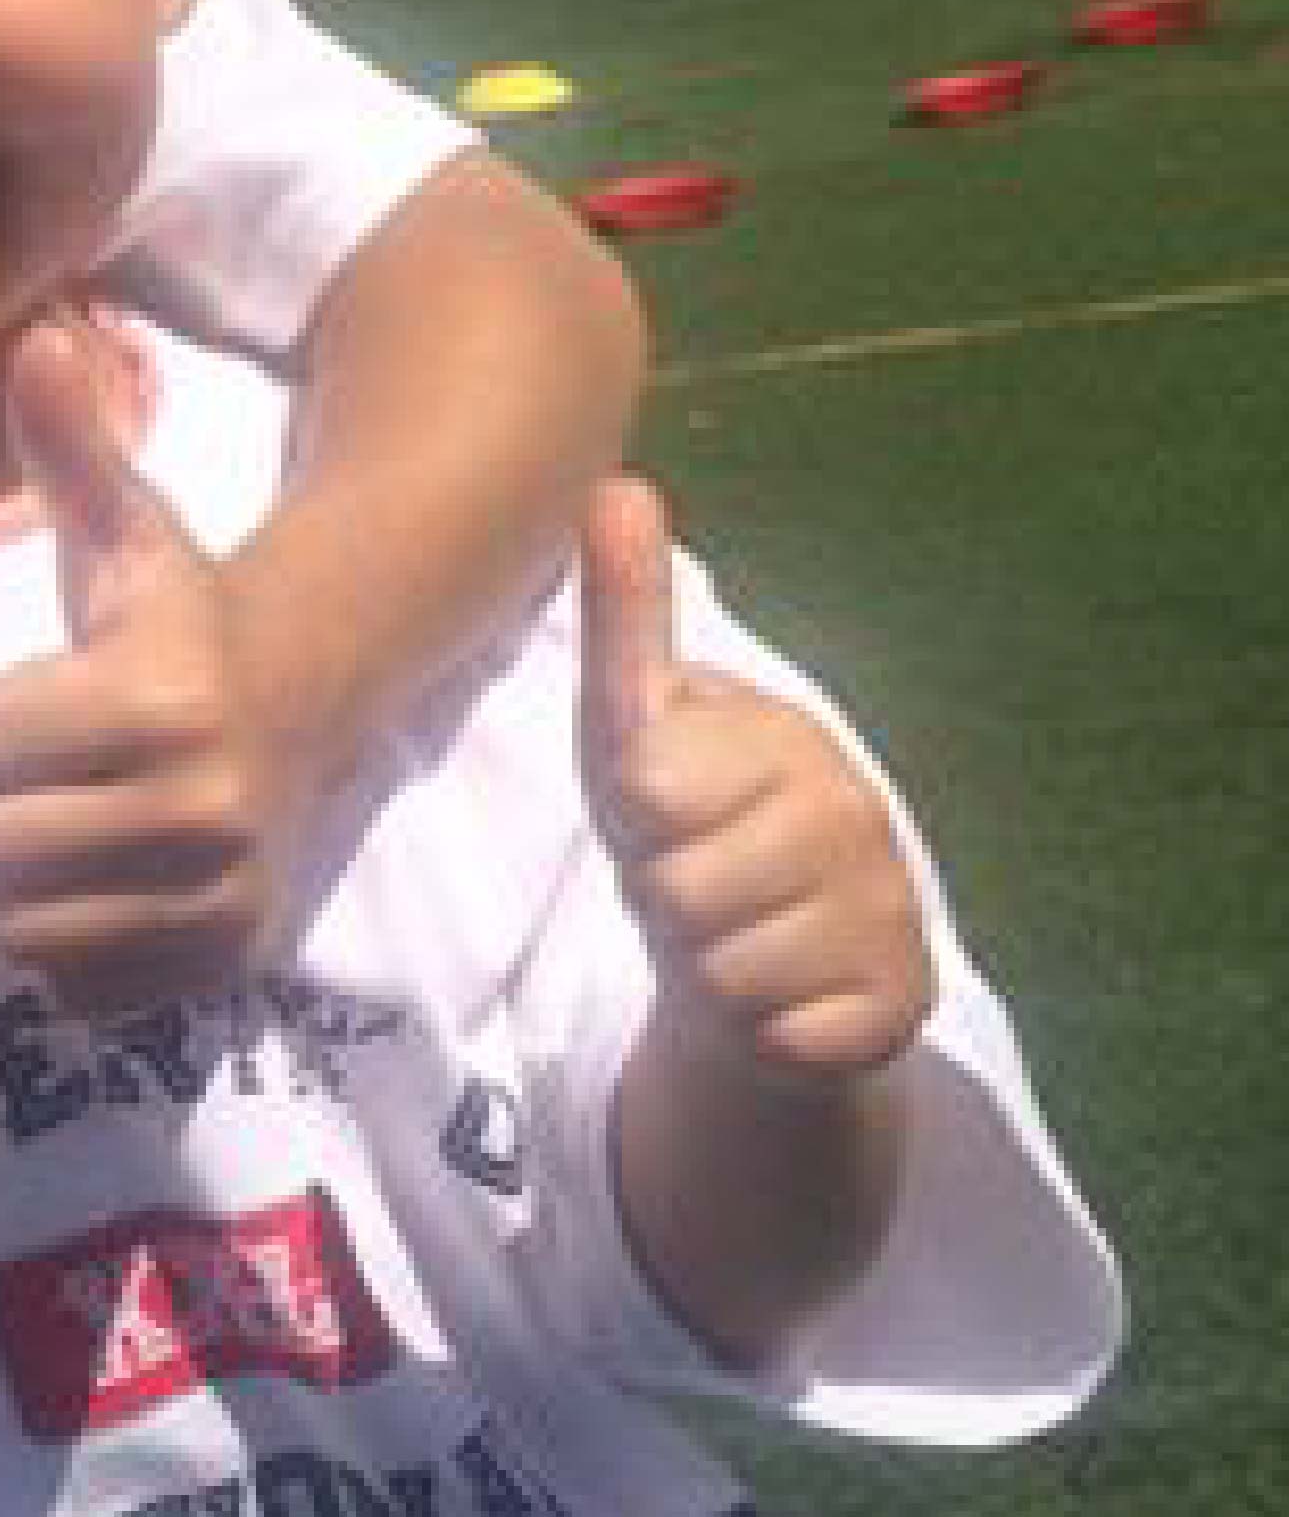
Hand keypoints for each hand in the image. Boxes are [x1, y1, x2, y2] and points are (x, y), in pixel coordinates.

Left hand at [0, 319, 311, 1014]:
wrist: (303, 712)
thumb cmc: (179, 620)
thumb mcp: (125, 532)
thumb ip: (71, 444)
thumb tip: (41, 333)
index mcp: (160, 700)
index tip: (53, 699)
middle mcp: (202, 808)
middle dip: (1, 806)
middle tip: (66, 771)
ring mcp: (217, 899)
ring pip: (15, 926)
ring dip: (27, 881)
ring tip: (87, 827)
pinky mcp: (216, 968)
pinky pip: (67, 989)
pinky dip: (72, 947)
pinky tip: (116, 885)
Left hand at [579, 477, 932, 1077]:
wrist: (760, 963)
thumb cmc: (686, 826)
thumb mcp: (636, 725)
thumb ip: (628, 612)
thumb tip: (617, 483)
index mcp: (787, 739)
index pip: (650, 788)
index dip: (634, 818)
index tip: (664, 812)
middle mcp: (855, 813)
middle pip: (676, 887)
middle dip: (659, 899)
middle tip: (693, 887)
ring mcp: (887, 909)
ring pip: (720, 967)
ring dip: (701, 968)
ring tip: (729, 937)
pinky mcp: (898, 1004)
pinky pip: (775, 1033)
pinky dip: (756, 1031)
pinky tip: (778, 998)